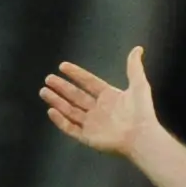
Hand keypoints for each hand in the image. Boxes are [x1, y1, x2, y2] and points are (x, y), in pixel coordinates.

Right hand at [42, 46, 157, 156]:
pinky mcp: (88, 137)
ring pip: (70, 111)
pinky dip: (60, 121)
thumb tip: (138, 48)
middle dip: (61, 87)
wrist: (141, 136)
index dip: (76, 74)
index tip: (62, 66)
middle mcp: (99, 110)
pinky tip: (51, 110)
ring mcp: (93, 124)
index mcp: (109, 96)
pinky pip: (71, 128)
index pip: (88, 82)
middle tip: (48, 79)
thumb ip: (134, 67)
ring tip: (43, 91)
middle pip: (75, 96)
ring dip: (57, 101)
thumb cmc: (142, 112)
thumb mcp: (139, 85)